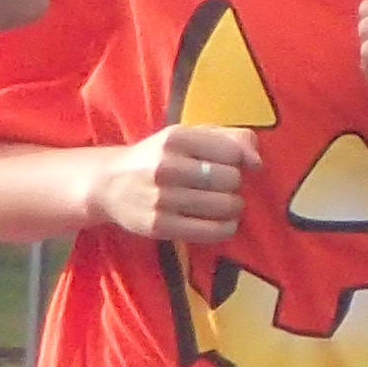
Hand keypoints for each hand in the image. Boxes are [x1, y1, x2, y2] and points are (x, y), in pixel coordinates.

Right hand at [94, 123, 258, 244]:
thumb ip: (229, 138)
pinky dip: (225, 228)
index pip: (232, 152)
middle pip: (230, 179)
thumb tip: (257, 162)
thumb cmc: (158, 156)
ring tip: (224, 204)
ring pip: (224, 206)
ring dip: (232, 207)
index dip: (239, 161)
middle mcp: (166, 166)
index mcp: (175, 138)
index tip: (230, 165)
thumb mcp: (187, 135)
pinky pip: (210, 231)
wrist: (109, 184)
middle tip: (222, 187)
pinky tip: (221, 222)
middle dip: (233, 185)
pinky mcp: (159, 226)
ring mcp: (161, 198)